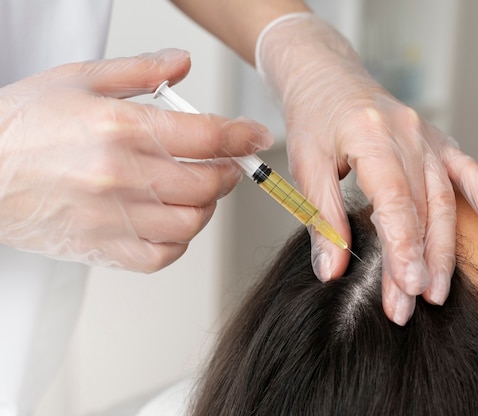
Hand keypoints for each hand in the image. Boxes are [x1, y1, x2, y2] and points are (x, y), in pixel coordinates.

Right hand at [0, 49, 271, 270]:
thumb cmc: (21, 126)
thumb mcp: (78, 80)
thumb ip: (139, 71)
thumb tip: (182, 63)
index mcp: (120, 128)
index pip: (207, 136)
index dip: (242, 136)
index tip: (255, 137)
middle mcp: (120, 176)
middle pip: (208, 184)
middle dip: (228, 172)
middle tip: (225, 164)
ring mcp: (112, 217)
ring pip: (191, 222)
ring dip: (206, 207)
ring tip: (198, 192)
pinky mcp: (102, 248)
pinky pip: (161, 256)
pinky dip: (178, 241)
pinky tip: (171, 221)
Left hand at [256, 14, 477, 324]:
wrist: (328, 76)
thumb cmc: (314, 117)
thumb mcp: (305, 164)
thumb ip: (322, 218)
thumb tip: (331, 271)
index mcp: (371, 136)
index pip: (394, 201)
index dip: (402, 247)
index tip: (405, 288)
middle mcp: (407, 134)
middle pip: (422, 207)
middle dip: (421, 260)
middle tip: (414, 302)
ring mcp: (428, 135)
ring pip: (445, 198)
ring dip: (445, 247)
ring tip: (439, 288)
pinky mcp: (436, 139)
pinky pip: (467, 168)